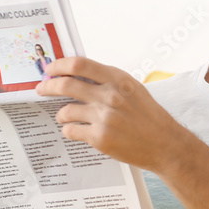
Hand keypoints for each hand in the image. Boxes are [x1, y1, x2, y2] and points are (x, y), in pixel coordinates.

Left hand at [35, 56, 190, 172]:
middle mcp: (110, 96)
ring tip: (65, 117)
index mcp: (118, 80)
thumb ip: (109, 80)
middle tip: (42, 89)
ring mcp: (104, 118)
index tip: (50, 69)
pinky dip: (69, 131)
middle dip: (48, 86)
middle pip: (65, 84)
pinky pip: (71, 131)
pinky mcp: (100, 138)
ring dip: (61, 114)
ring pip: (65, 111)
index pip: (79, 64)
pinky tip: (75, 131)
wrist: (166, 144)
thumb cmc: (149, 117)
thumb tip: (79, 74)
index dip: (59, 65)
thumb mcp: (133, 89)